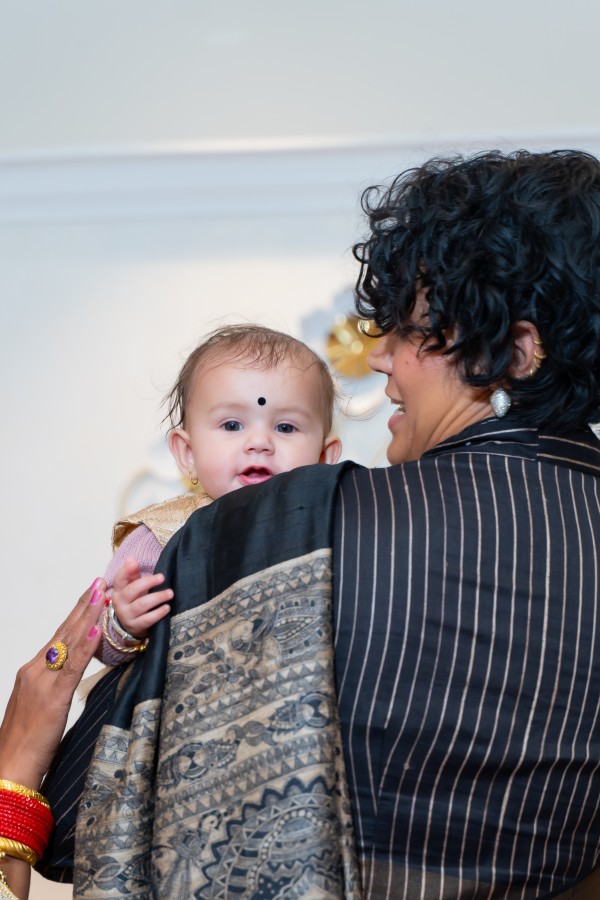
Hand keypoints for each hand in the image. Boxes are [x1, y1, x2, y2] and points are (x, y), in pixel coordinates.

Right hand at [0, 578, 105, 791]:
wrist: (8, 768)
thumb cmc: (25, 745)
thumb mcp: (42, 709)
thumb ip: (54, 689)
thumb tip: (70, 678)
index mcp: (31, 672)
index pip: (58, 636)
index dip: (77, 615)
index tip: (92, 594)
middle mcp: (34, 670)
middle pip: (64, 631)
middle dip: (85, 605)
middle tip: (101, 581)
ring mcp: (41, 681)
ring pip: (69, 641)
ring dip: (89, 615)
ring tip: (103, 593)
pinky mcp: (52, 697)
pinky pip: (73, 666)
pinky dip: (86, 646)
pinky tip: (97, 629)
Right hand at [110, 556, 172, 639]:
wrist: (131, 624)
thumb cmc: (134, 600)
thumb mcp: (132, 586)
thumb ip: (132, 573)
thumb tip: (130, 558)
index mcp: (118, 590)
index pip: (119, 578)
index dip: (125, 570)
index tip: (134, 562)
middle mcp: (120, 603)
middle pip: (132, 590)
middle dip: (147, 582)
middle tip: (162, 577)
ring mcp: (127, 616)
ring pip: (141, 605)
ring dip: (157, 597)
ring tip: (170, 593)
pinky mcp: (136, 626)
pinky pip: (147, 619)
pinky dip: (158, 613)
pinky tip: (167, 608)